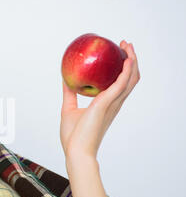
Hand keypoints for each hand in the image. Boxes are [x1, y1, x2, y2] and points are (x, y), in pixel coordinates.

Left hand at [60, 41, 140, 158]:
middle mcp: (114, 103)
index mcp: (107, 105)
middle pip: (130, 79)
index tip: (117, 55)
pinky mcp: (106, 104)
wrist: (76, 151)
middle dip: (131, 60)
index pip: (120, 84)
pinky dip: (126, 71)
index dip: (123, 69)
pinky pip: (120, 84)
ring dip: (132, 61)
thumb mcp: (69, 109)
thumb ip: (69, 94)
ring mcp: (112, 104)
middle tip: (125, 45)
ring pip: (130, 79)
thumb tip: (64, 79)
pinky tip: (125, 60)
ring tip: (127, 46)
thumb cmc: (74, 136)